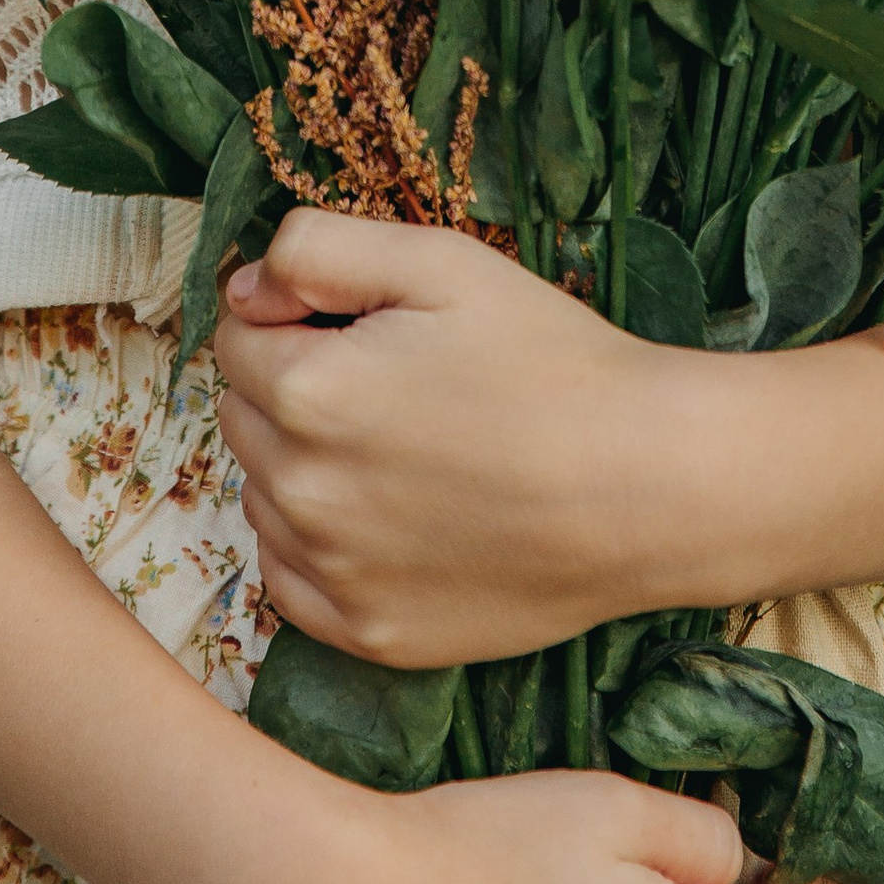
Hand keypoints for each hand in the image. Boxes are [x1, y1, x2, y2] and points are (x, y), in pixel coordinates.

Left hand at [217, 209, 702, 661]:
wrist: (647, 485)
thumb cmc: (552, 362)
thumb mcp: (442, 262)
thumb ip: (317, 250)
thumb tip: (242, 290)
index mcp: (309, 392)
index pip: (235, 338)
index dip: (291, 318)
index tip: (359, 324)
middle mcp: (303, 492)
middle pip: (241, 416)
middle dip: (291, 388)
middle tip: (391, 382)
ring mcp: (335, 573)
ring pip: (264, 496)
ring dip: (302, 466)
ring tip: (403, 447)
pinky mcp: (369, 634)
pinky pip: (291, 579)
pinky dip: (318, 546)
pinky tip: (389, 515)